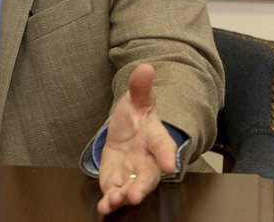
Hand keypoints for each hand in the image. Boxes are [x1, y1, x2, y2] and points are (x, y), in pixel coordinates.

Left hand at [96, 64, 176, 214]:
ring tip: (115, 200)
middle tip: (136, 195)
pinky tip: (103, 207)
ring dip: (123, 195)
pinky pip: (115, 192)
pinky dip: (110, 201)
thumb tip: (145, 67)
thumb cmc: (137, 116)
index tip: (170, 164)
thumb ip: (141, 87)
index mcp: (155, 139)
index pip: (164, 147)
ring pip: (132, 187)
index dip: (167, 156)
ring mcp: (132, 172)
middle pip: (148, 176)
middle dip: (142, 186)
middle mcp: (147, 160)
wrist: (127, 129)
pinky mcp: (117, 179)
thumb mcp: (137, 99)